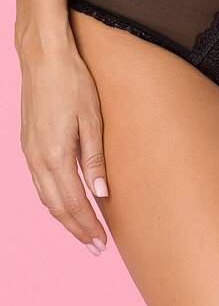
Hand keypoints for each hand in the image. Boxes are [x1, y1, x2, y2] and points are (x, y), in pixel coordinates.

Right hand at [17, 36, 108, 255]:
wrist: (43, 57)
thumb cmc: (73, 84)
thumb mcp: (92, 120)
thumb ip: (95, 159)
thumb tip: (101, 193)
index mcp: (55, 155)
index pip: (74, 203)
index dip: (88, 225)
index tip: (102, 243)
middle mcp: (37, 158)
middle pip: (57, 207)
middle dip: (77, 229)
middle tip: (96, 247)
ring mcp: (29, 152)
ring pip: (46, 197)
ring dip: (65, 218)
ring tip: (84, 232)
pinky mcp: (28, 144)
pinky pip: (40, 183)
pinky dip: (54, 200)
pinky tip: (66, 204)